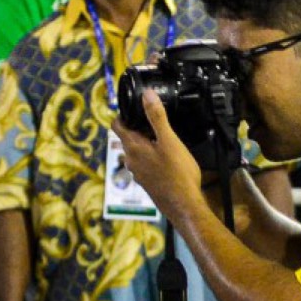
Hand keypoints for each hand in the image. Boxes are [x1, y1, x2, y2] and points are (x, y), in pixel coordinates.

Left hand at [112, 91, 203, 227]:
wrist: (183, 205)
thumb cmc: (177, 173)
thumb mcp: (169, 140)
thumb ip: (156, 117)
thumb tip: (146, 95)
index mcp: (133, 147)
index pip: (117, 125)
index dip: (123, 114)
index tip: (136, 109)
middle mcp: (131, 160)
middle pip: (127, 138)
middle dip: (139, 128)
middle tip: (157, 123)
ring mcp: (138, 173)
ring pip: (136, 152)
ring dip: (146, 144)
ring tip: (164, 140)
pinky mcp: (147, 182)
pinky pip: (144, 164)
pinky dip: (151, 157)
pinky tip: (167, 160)